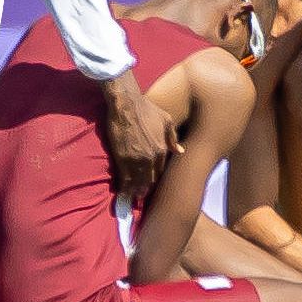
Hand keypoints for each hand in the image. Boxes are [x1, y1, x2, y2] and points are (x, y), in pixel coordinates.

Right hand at [102, 71, 181, 201]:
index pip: (160, 170)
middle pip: (149, 179)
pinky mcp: (122, 157)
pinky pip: (124, 177)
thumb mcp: (166, 120)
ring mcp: (136, 159)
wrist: (126, 104)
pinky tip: (122, 192)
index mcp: (162, 149)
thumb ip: (173, 137)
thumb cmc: (146, 109)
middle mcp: (150, 157)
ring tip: (132, 197)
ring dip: (134, 190)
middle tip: (141, 196)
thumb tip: (180, 150)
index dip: (155, 178)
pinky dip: (124, 186)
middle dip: (145, 188)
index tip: (151, 185)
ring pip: (137, 180)